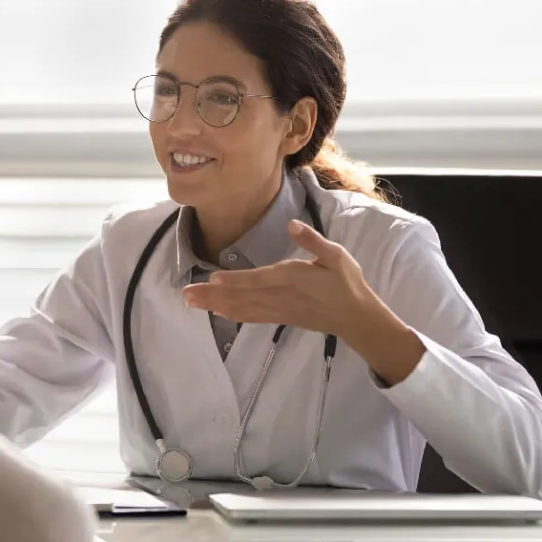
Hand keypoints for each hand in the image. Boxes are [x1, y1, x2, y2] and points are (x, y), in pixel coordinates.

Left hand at [182, 220, 374, 339]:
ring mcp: (278, 309)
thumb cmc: (345, 282)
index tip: (212, 278)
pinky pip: (251, 317)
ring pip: (241, 308)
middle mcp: (280, 296)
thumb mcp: (336, 255)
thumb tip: (292, 224)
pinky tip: (216, 312)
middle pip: (241, 296)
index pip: (259, 279)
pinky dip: (231, 314)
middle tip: (185, 295)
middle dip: (212, 295)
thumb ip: (312, 240)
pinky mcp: (279, 317)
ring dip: (215, 305)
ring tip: (191, 303)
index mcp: (293, 277)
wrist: (355, 317)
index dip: (235, 280)